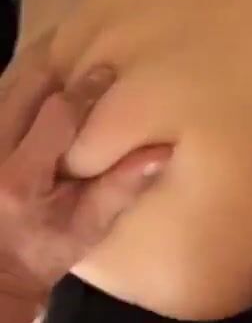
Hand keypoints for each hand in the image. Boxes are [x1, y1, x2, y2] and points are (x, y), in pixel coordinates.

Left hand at [0, 39, 170, 300]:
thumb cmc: (44, 253)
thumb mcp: (88, 228)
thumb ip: (122, 187)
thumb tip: (164, 151)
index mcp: (21, 178)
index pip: (57, 114)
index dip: (85, 89)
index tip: (107, 72)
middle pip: (24, 88)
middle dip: (56, 74)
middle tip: (84, 69)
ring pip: (6, 89)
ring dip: (34, 80)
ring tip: (62, 74)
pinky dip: (17, 93)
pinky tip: (36, 95)